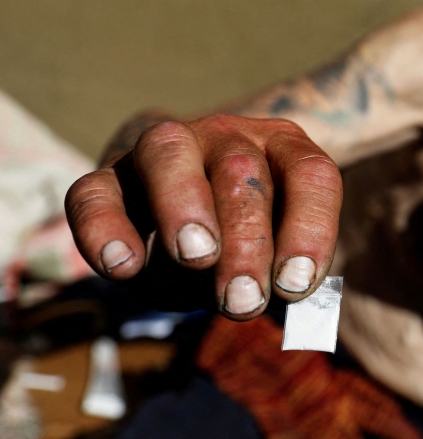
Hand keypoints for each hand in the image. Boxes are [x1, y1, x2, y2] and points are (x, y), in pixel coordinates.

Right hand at [65, 114, 341, 319]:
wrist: (190, 222)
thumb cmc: (250, 242)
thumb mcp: (276, 255)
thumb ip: (279, 270)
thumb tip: (277, 296)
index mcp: (283, 148)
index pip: (310, 174)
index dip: (309, 227)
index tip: (295, 285)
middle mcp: (226, 136)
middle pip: (241, 170)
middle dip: (245, 240)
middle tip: (242, 301)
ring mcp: (163, 150)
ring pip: (168, 153)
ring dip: (184, 207)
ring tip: (196, 260)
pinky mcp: (107, 179)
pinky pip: (94, 193)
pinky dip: (104, 229)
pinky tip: (124, 268)